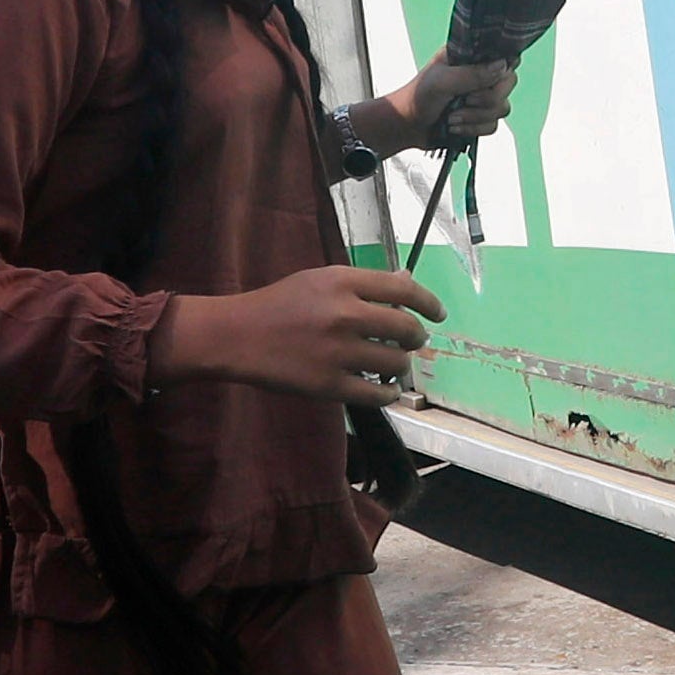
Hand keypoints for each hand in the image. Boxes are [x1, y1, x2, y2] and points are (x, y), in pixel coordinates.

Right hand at [151, 265, 444, 405]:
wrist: (237, 336)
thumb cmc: (278, 305)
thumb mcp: (319, 280)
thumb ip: (362, 284)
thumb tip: (407, 280)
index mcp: (342, 282)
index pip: (404, 288)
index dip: (429, 302)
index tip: (438, 314)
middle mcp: (345, 314)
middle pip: (406, 328)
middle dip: (415, 338)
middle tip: (411, 343)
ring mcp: (338, 352)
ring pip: (395, 363)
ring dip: (401, 367)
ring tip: (392, 366)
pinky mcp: (330, 385)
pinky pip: (377, 394)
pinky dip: (389, 393)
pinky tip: (386, 390)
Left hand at [343, 54, 517, 157]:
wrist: (407, 125)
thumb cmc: (418, 96)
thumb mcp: (442, 81)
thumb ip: (472, 74)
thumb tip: (502, 66)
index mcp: (471, 57)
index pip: (503, 55)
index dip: (503, 67)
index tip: (490, 78)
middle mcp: (479, 75)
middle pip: (508, 84)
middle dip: (487, 98)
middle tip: (466, 100)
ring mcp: (480, 98)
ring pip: (501, 108)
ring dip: (476, 117)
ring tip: (453, 117)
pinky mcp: (479, 118)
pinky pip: (493, 126)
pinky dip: (473, 129)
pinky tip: (455, 127)